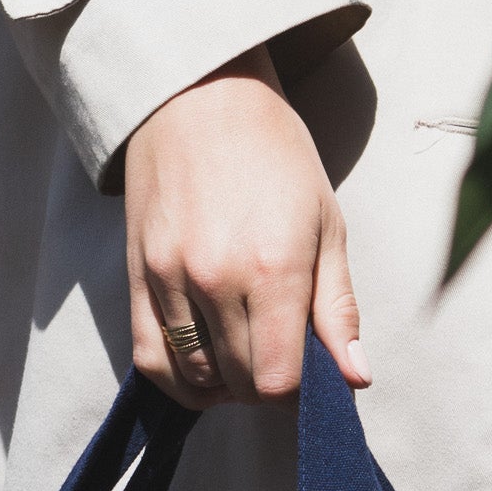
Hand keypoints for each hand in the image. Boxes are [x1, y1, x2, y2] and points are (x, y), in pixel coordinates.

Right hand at [124, 45, 368, 408]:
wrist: (200, 95)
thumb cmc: (276, 155)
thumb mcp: (327, 225)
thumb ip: (338, 309)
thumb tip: (356, 378)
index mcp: (273, 268)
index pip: (279, 381)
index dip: (299, 395)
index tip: (310, 375)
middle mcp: (215, 280)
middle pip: (239, 384)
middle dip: (266, 387)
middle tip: (282, 358)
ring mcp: (168, 279)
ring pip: (194, 379)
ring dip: (225, 386)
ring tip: (245, 359)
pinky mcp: (135, 277)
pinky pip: (149, 359)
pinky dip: (178, 379)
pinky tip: (204, 368)